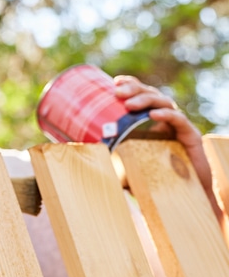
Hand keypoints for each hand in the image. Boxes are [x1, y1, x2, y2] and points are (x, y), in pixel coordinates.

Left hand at [113, 75, 211, 193]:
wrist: (188, 194)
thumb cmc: (155, 177)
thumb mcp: (129, 165)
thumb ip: (112, 160)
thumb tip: (86, 158)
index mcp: (150, 120)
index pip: (141, 94)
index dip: (130, 85)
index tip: (114, 83)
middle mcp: (165, 119)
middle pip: (150, 94)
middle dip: (134, 89)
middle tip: (117, 92)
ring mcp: (178, 126)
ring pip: (164, 103)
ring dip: (145, 99)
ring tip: (128, 104)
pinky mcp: (190, 136)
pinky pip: (178, 120)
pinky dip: (166, 115)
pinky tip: (153, 115)